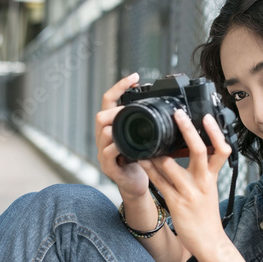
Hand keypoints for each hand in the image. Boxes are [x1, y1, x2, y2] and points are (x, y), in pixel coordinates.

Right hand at [95, 73, 148, 198]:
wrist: (137, 185)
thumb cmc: (141, 160)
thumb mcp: (143, 137)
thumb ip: (145, 122)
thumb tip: (161, 103)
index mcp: (113, 127)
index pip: (110, 101)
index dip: (120, 87)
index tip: (134, 77)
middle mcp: (104, 138)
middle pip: (101, 115)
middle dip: (116, 110)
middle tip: (132, 110)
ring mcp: (103, 152)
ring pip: (104, 133)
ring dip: (117, 127)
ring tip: (131, 126)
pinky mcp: (108, 167)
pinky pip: (107, 154)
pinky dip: (117, 149)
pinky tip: (127, 147)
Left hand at [139, 110, 231, 258]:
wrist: (210, 241)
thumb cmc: (208, 215)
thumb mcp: (211, 189)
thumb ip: (205, 170)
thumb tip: (197, 150)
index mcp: (213, 177)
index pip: (221, 150)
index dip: (216, 132)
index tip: (207, 116)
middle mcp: (203, 182)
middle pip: (199, 151)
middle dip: (188, 130)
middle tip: (178, 114)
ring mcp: (189, 192)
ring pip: (171, 165)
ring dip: (157, 151)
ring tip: (147, 138)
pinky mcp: (176, 202)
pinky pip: (159, 181)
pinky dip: (149, 169)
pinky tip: (141, 160)